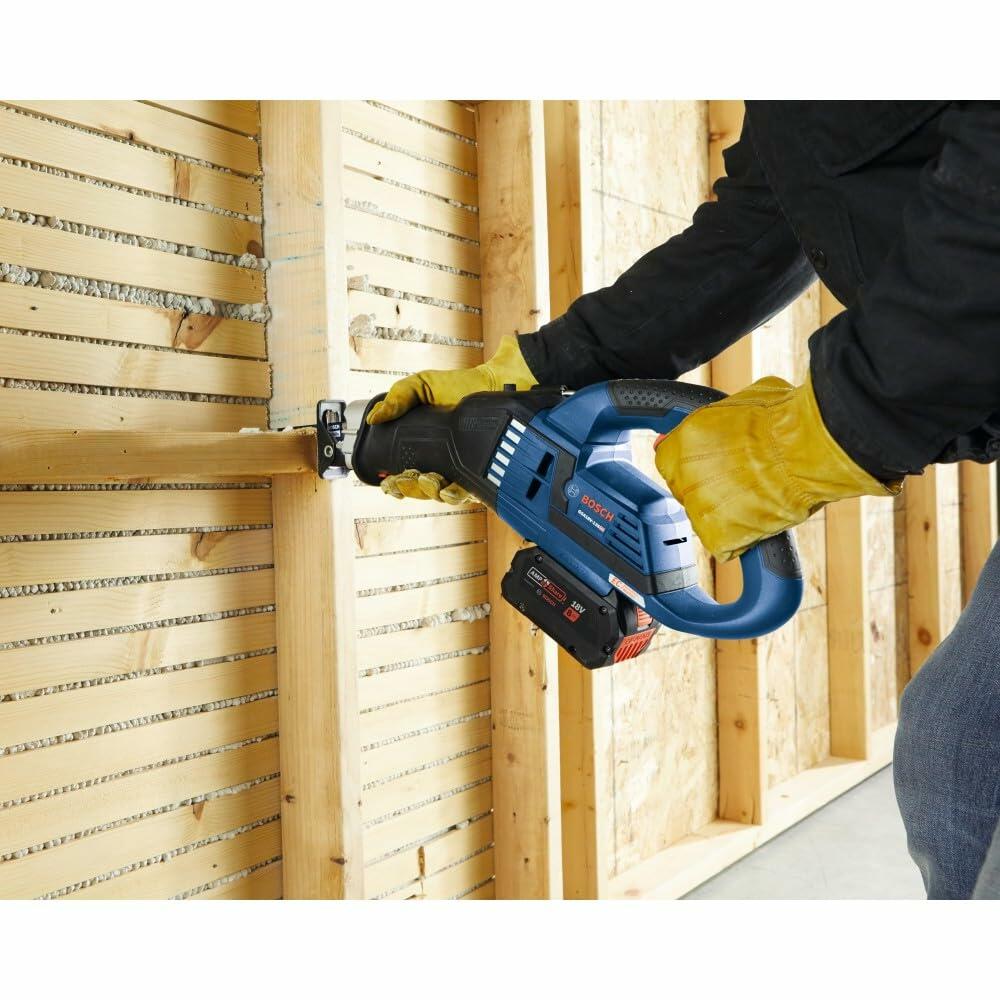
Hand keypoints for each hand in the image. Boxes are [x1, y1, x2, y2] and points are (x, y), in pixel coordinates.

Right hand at [366, 334, 535, 503]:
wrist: (494, 383)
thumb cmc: (458, 385)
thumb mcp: (421, 386)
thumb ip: (397, 399)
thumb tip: (374, 418)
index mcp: (423, 449)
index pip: (404, 475)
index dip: (394, 484)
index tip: (387, 481)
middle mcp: (441, 464)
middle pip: (419, 491)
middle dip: (408, 489)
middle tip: (404, 478)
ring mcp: (461, 471)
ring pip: (441, 496)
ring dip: (429, 492)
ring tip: (426, 478)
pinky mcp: (480, 474)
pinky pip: (466, 494)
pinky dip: (454, 495)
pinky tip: (446, 488)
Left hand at [654, 375, 900, 560]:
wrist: (809, 449)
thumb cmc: (785, 421)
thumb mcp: (740, 404)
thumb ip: (715, 419)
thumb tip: (713, 419)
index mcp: (684, 440)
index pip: (668, 459)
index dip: (690, 463)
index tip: (706, 465)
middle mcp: (684, 474)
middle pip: (684, 489)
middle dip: (708, 487)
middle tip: (742, 481)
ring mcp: (699, 507)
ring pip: (703, 518)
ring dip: (724, 513)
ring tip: (757, 497)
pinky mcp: (718, 536)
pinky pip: (722, 545)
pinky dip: (739, 540)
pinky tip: (758, 520)